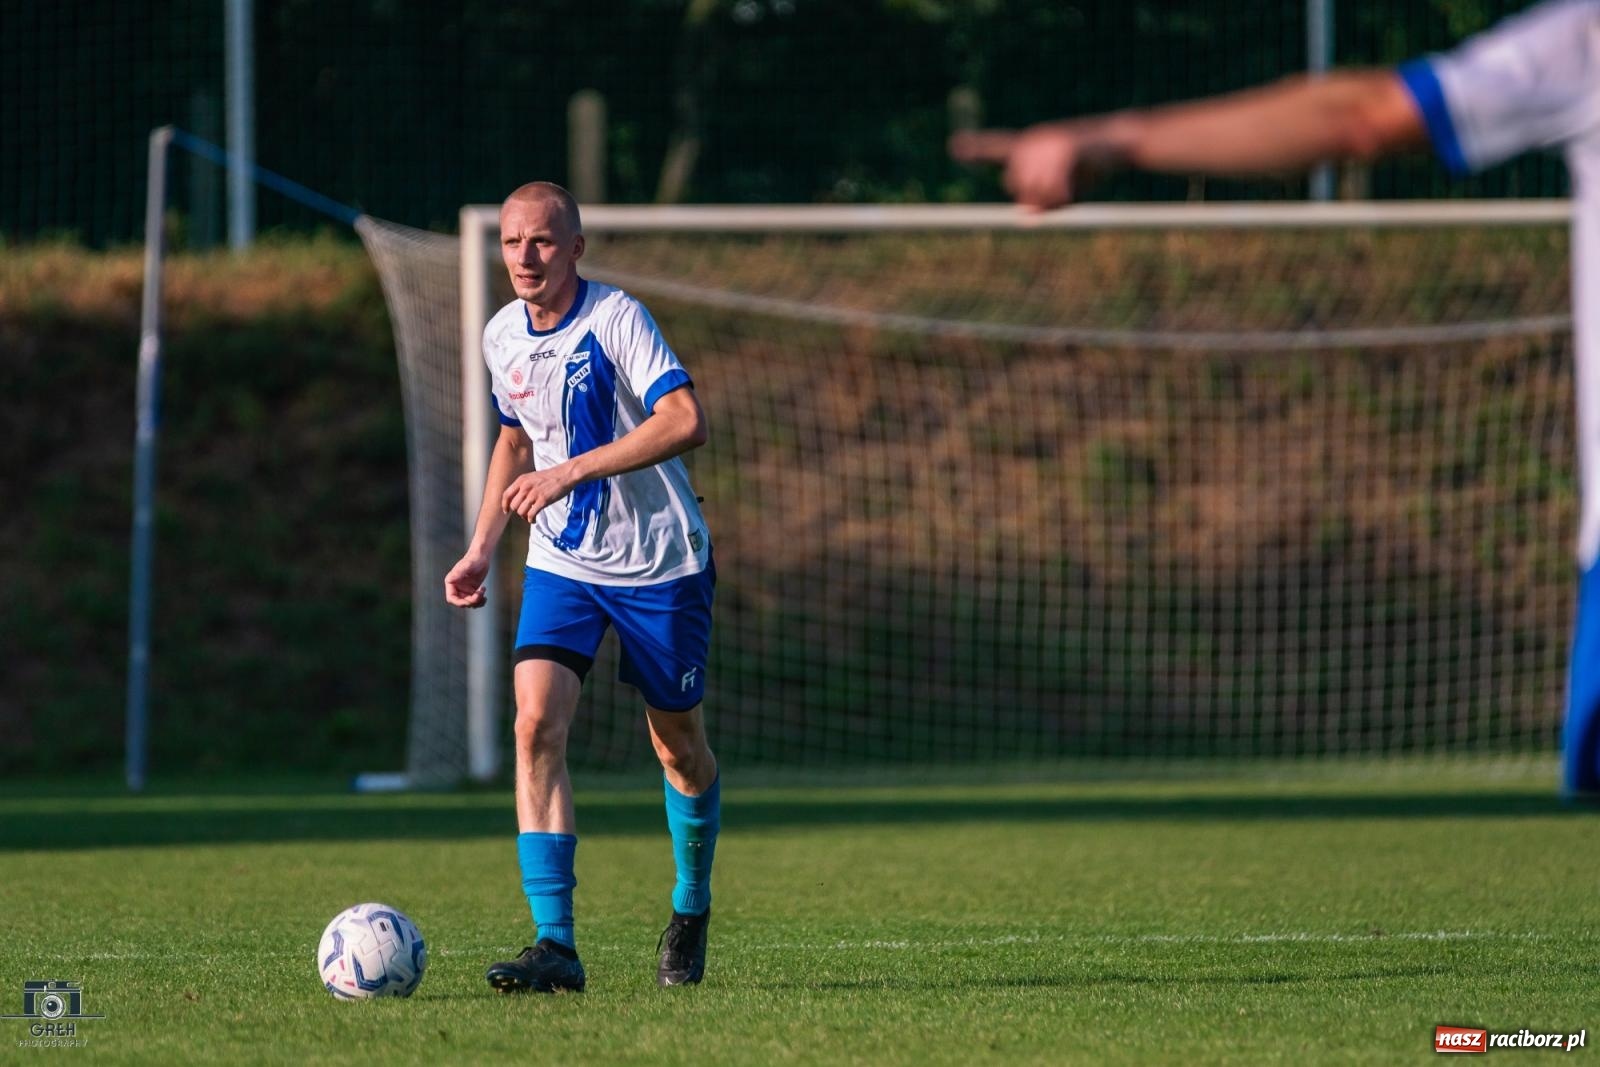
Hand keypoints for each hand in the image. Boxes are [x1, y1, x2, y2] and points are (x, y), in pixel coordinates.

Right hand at [444, 551, 489, 607]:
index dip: (459, 603)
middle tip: (480, 593)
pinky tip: (485, 597)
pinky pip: (474, 601)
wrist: (482, 556)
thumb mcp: (467, 565)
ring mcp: (464, 590)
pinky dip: (480, 602)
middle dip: (471, 601)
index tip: (469, 601)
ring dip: (476, 603)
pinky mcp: (472, 590)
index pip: (451, 598)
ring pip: (468, 603)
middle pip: (461, 602)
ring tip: (484, 596)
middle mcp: (456, 587)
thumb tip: (449, 580)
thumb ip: (459, 572)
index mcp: (451, 582)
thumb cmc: (474, 559)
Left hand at [502, 465, 577, 522]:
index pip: (506, 495)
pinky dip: (531, 520)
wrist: (565, 474)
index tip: (506, 511)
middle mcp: (525, 487)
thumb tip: (518, 498)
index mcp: (521, 480)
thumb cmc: (551, 476)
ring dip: (525, 517)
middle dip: (518, 512)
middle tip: (525, 513)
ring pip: (521, 512)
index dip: (504, 505)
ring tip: (530, 517)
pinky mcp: (543, 500)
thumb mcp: (533, 477)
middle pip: (513, 505)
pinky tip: (534, 520)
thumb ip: (524, 485)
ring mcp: (534, 494)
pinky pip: (531, 514)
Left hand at [949, 121, 1088, 210]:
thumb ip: (1042, 203)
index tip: (955, 147)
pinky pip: (1054, 185)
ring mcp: (1049, 143)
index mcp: (1029, 146)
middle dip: (1033, 198)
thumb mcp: (1064, 191)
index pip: (997, 148)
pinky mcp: (1068, 148)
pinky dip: (1061, 196)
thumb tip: (1024, 214)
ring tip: (1068, 194)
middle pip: (1015, 184)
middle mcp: (1033, 140)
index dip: (977, 149)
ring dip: (1049, 201)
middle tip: (1058, 197)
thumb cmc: (1089, 167)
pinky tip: (1069, 197)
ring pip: (1033, 188)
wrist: (1121, 142)